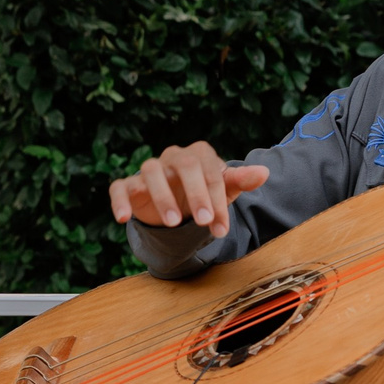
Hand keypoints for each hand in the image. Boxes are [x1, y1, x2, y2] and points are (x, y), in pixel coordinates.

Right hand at [109, 142, 269, 239]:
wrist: (179, 208)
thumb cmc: (204, 195)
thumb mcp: (224, 191)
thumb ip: (241, 181)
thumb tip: (264, 173)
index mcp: (198, 154)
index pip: (210, 172)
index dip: (217, 199)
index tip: (220, 228)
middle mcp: (172, 156)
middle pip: (183, 164)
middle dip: (195, 193)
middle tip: (202, 221)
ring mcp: (149, 169)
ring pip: (151, 171)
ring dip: (162, 197)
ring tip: (174, 223)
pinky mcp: (129, 185)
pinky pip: (119, 187)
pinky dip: (120, 200)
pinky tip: (124, 218)